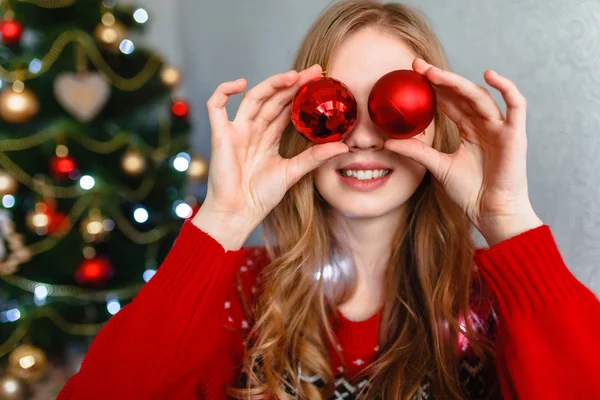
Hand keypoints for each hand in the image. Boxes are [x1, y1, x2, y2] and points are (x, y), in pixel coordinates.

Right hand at [194, 64, 348, 246]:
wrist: (238, 212)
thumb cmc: (261, 196)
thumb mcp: (293, 172)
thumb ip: (315, 156)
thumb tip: (343, 146)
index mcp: (269, 138)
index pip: (287, 109)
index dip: (301, 94)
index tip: (320, 81)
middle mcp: (253, 130)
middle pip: (273, 99)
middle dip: (292, 84)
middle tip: (314, 71)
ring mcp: (236, 130)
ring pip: (253, 98)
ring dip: (271, 84)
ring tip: (293, 75)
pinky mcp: (220, 134)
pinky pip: (216, 105)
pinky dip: (224, 90)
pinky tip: (242, 83)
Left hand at [384, 58, 541, 245]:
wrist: (490, 212)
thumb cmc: (470, 192)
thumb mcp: (437, 166)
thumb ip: (416, 151)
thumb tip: (387, 142)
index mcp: (469, 130)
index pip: (449, 102)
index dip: (432, 87)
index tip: (410, 74)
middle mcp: (484, 124)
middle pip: (461, 94)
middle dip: (440, 79)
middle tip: (416, 66)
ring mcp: (500, 127)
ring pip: (480, 96)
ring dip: (457, 82)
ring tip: (433, 74)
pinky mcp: (515, 134)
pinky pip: (517, 104)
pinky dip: (506, 87)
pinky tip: (489, 74)